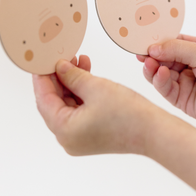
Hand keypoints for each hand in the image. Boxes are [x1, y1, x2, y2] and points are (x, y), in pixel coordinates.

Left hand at [33, 55, 157, 155]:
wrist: (154, 132)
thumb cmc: (128, 114)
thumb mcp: (95, 87)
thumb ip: (72, 76)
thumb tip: (59, 67)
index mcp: (64, 130)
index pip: (44, 99)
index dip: (42, 77)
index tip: (41, 60)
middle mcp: (67, 138)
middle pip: (54, 103)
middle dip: (59, 78)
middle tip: (64, 57)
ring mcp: (79, 138)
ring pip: (67, 106)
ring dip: (72, 84)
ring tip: (78, 61)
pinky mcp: (90, 135)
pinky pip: (79, 112)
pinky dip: (81, 94)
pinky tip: (87, 75)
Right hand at [137, 34, 195, 131]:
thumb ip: (176, 49)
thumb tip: (152, 48)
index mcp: (195, 50)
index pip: (171, 42)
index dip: (157, 40)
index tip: (143, 38)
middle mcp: (187, 66)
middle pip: (162, 58)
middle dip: (151, 55)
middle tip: (140, 52)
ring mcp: (183, 83)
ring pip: (159, 74)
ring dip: (152, 68)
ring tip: (148, 63)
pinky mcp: (180, 99)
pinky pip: (164, 88)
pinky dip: (159, 81)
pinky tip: (161, 73)